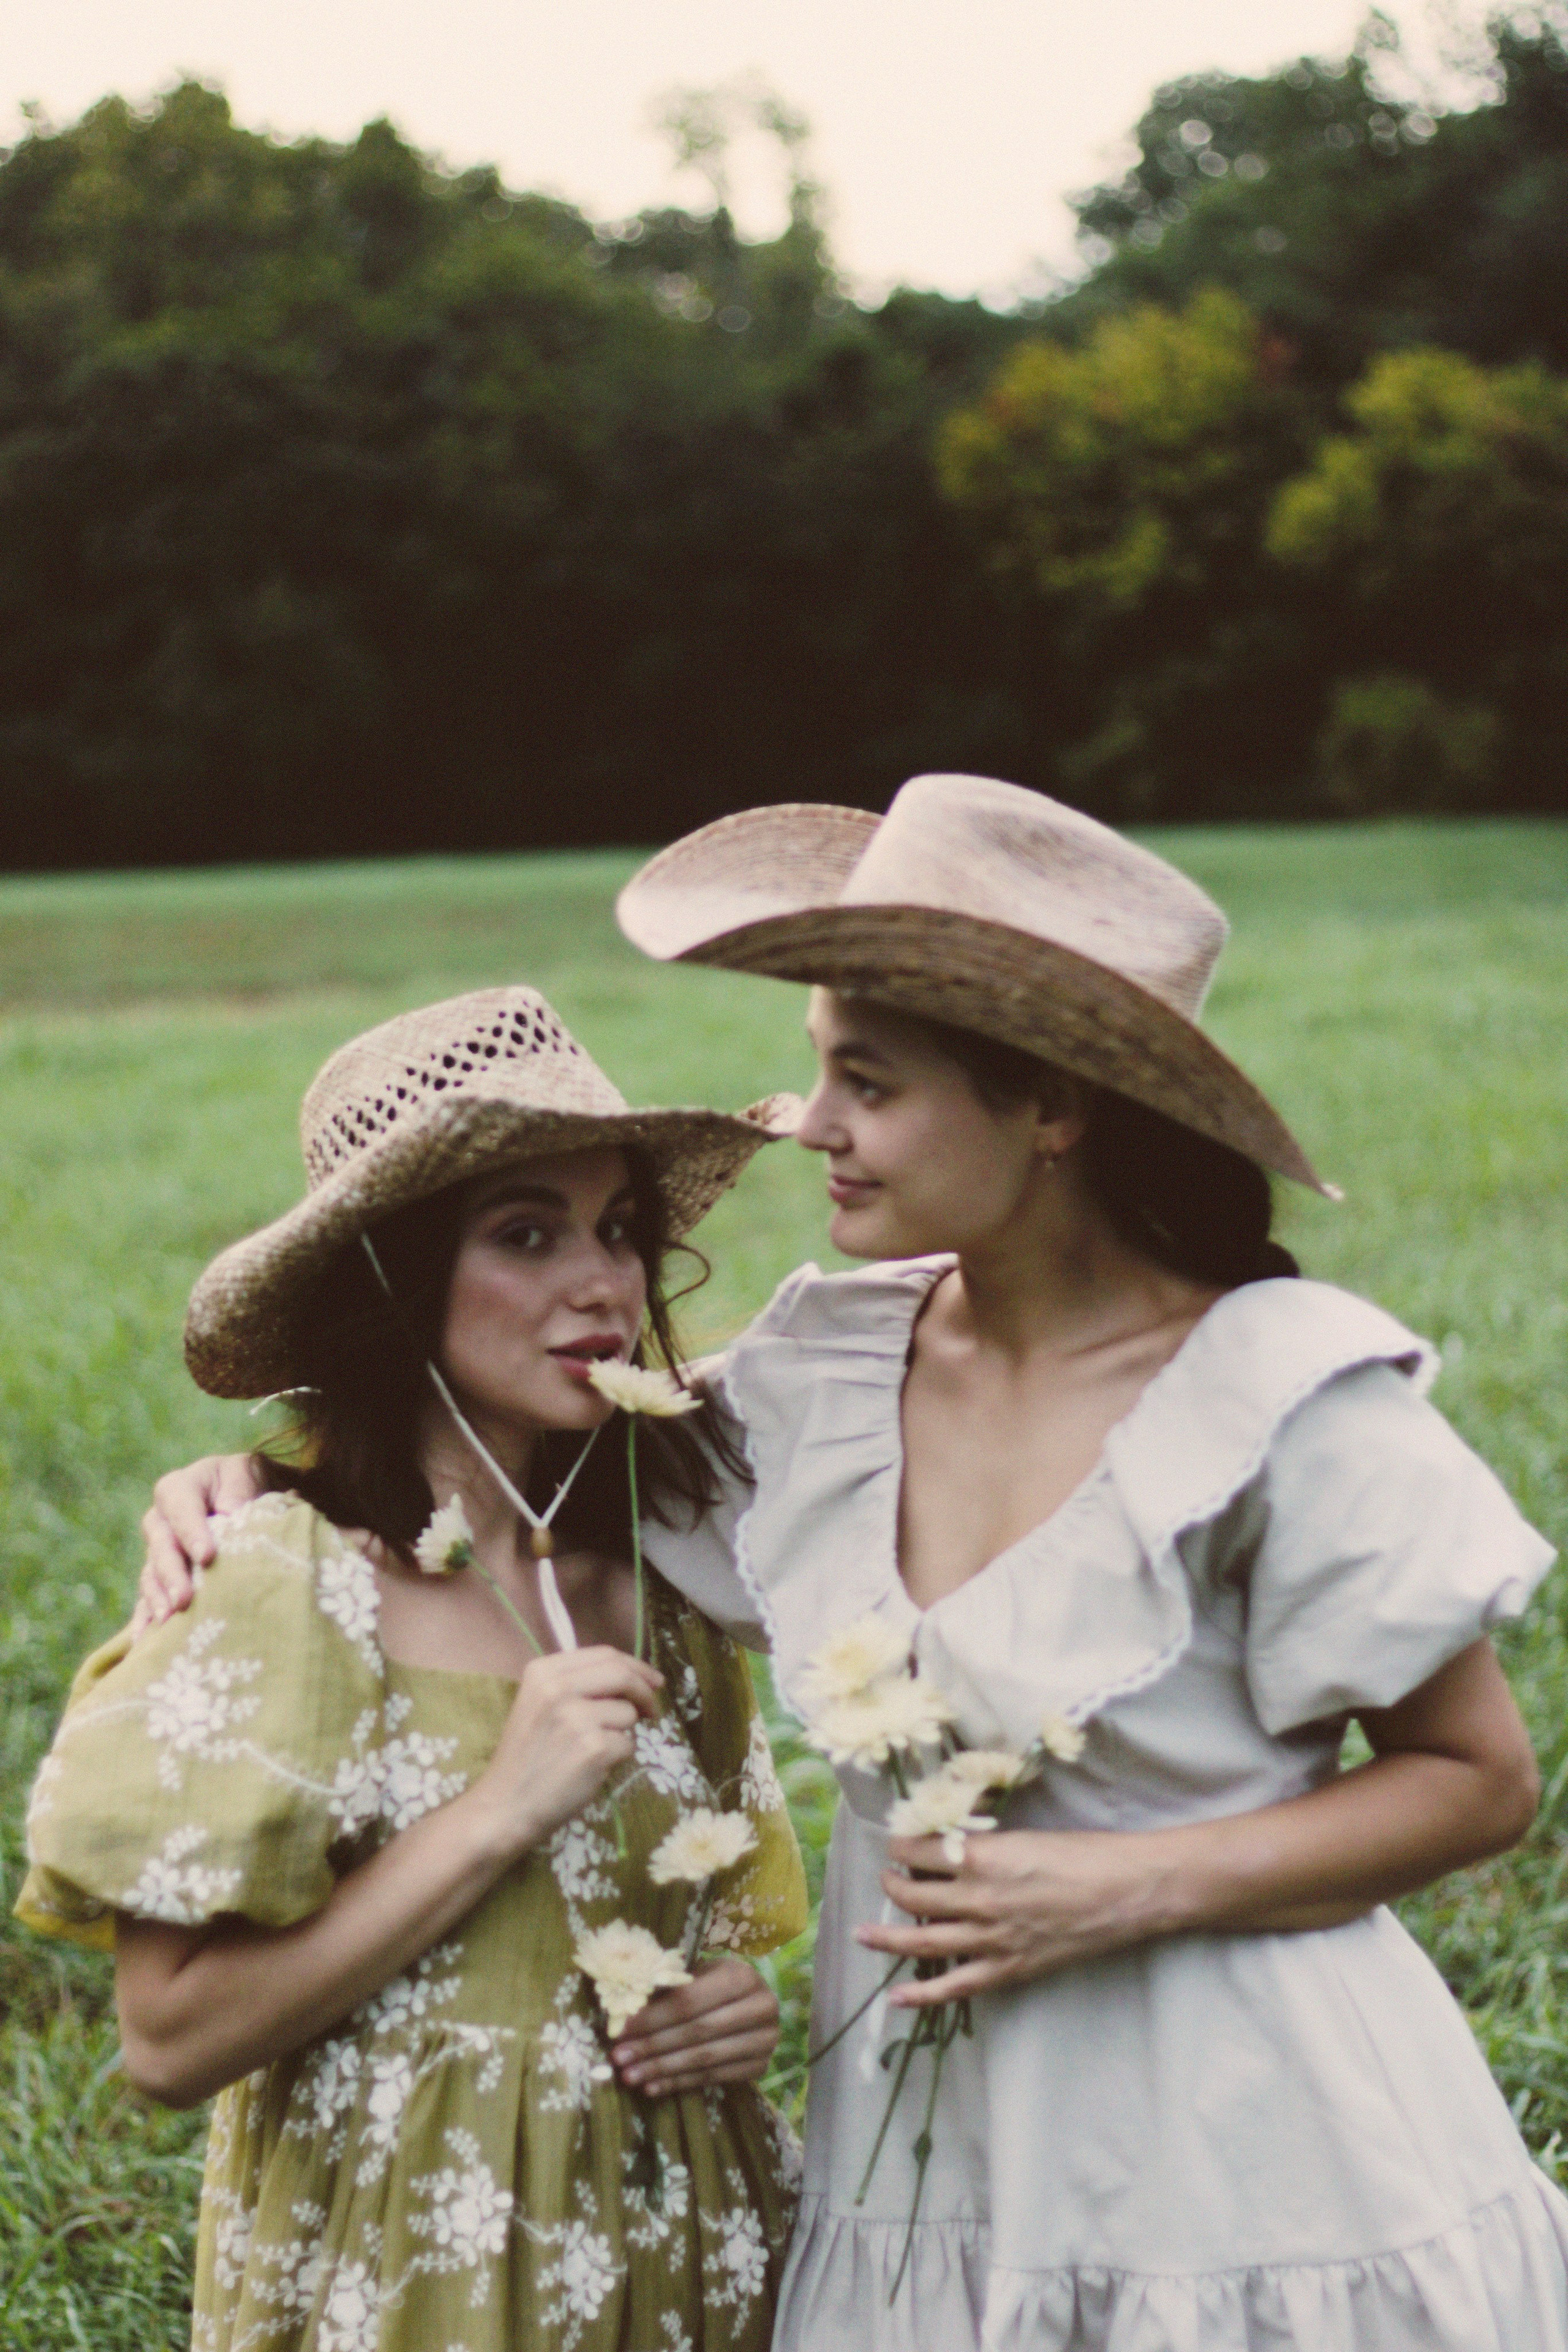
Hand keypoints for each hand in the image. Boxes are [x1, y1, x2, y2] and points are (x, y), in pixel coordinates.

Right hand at [133, 1453, 261, 1636]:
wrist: (242, 1494)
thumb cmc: (244, 1482)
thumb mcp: (245, 1474)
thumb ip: (238, 1490)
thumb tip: (230, 1515)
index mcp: (180, 1488)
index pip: (181, 1507)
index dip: (192, 1532)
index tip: (207, 1557)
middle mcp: (161, 1520)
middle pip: (161, 1546)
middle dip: (172, 1575)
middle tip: (184, 1600)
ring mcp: (157, 1551)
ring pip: (151, 1575)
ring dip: (158, 1600)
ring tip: (167, 1623)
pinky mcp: (160, 1577)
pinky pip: (147, 1598)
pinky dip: (145, 1619)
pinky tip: (143, 1641)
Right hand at [476, 1646, 663, 1856]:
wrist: (506, 1805)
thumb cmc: (526, 1758)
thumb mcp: (538, 1705)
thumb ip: (576, 1684)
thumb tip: (631, 1678)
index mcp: (543, 1672)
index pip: (604, 1654)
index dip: (635, 1666)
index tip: (651, 1680)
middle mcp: (558, 1688)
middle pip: (622, 1674)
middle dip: (646, 1690)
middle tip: (652, 1709)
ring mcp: (576, 1718)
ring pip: (628, 1713)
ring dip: (623, 1732)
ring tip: (595, 1750)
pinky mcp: (593, 1748)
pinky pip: (627, 1745)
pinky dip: (618, 1757)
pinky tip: (592, 1768)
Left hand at [610, 1958, 779, 2095]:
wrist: (752, 2002)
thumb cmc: (715, 1984)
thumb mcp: (696, 1976)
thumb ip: (667, 1992)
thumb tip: (621, 2016)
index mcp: (741, 1976)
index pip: (689, 2002)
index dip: (652, 2018)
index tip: (620, 2031)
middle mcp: (760, 2007)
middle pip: (696, 2031)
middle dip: (653, 2046)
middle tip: (619, 2059)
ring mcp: (764, 2040)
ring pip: (704, 2058)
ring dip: (662, 2069)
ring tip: (630, 2077)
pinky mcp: (760, 2066)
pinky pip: (713, 2077)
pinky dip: (679, 2083)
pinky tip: (653, 2087)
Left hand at [859, 1827, 1169, 2007]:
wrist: (1127, 1890)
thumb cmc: (1083, 1853)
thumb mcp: (1025, 1836)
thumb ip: (984, 1845)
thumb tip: (951, 1845)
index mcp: (982, 1857)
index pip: (920, 1851)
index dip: (902, 1846)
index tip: (898, 1845)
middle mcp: (978, 1899)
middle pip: (913, 1895)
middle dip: (893, 1885)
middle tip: (887, 1878)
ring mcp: (991, 1938)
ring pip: (923, 1940)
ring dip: (887, 1937)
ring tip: (862, 1932)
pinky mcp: (1009, 1968)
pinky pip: (956, 1985)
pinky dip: (923, 1992)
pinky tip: (896, 1995)